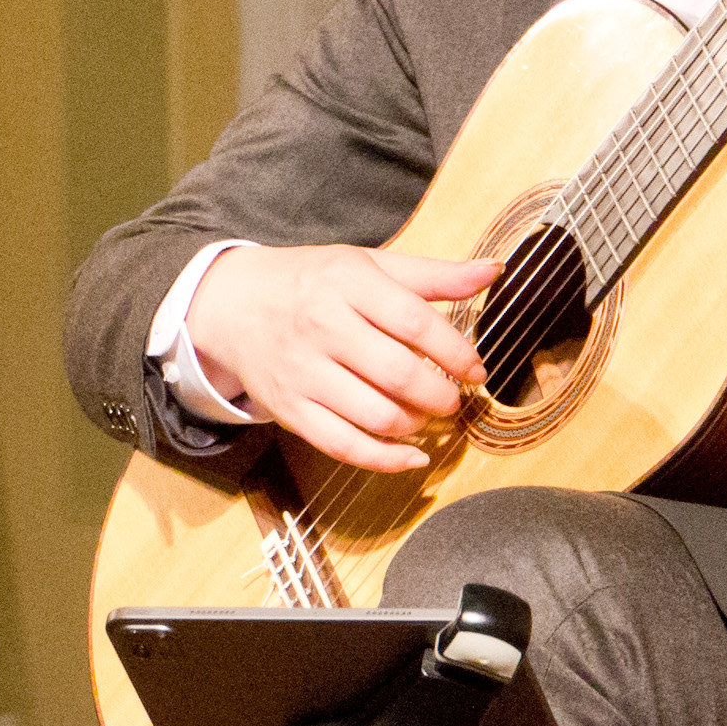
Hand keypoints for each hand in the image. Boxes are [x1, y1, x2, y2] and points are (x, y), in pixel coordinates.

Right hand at [184, 243, 496, 473]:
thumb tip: (492, 272)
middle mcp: (323, 327)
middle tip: (454, 398)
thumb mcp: (368, 265)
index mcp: (348, 284)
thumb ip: (432, 275)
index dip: (455, 352)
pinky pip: (344, 446)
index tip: (476, 370)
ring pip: (376, 416)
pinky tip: (412, 457)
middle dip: (440, 395)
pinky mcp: (290, 410)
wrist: (234, 305)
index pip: (414, 322)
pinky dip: (386, 460)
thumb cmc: (312, 282)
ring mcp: (303, 373)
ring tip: (426, 415)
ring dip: (417, 424)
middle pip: (398, 374)